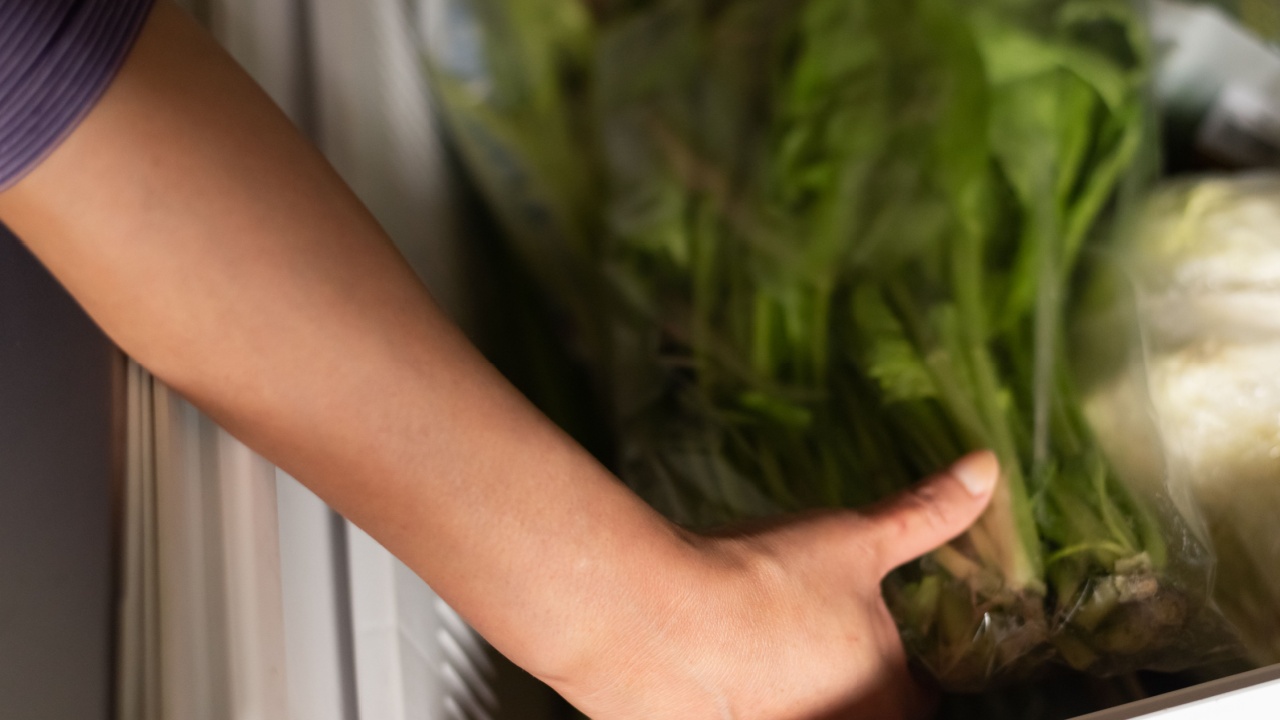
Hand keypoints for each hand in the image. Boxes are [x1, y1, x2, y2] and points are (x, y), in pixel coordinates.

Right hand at [544, 451, 998, 719]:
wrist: (657, 620)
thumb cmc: (764, 582)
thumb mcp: (855, 539)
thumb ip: (925, 514)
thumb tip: (987, 469)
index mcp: (886, 695)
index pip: (921, 698)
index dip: (905, 667)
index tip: (879, 639)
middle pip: (864, 710)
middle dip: (849, 684)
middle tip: (814, 635)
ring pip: (806, 709)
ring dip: (795, 689)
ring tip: (765, 647)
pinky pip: (752, 709)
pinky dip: (746, 694)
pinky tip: (719, 661)